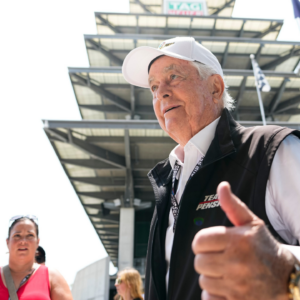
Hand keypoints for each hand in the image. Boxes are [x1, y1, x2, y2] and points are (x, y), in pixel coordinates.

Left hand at [192, 182, 294, 299]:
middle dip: (206, 258)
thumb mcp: (251, 223)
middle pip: (199, 262)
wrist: (287, 278)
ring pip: (204, 281)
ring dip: (211, 276)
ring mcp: (238, 286)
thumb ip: (232, 205)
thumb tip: (222, 186)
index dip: (202, 242)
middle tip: (219, 257)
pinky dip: (213, 294)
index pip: (199, 241)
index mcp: (237, 240)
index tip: (210, 243)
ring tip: (225, 271)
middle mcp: (236, 263)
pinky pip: (209, 299)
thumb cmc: (264, 247)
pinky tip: (225, 286)